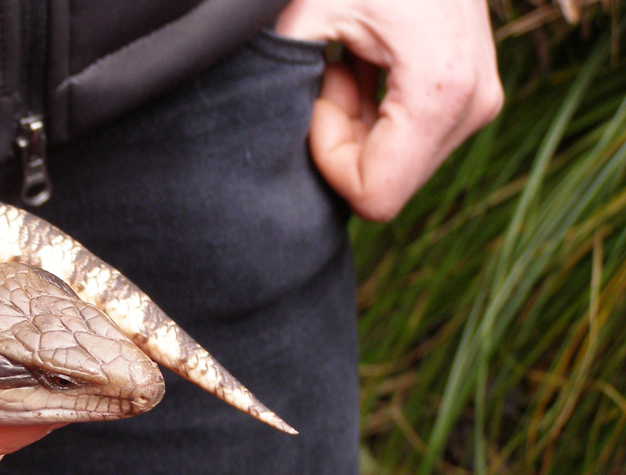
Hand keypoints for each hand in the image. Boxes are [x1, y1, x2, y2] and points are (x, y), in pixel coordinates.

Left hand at [276, 0, 503, 220]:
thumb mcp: (308, 9)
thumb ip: (283, 74)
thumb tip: (254, 128)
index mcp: (440, 90)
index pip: (375, 195)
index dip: (328, 157)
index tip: (319, 94)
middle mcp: (474, 105)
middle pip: (388, 186)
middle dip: (342, 142)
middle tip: (331, 74)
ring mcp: (480, 102)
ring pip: (398, 167)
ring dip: (357, 126)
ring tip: (347, 63)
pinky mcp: (473, 97)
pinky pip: (410, 142)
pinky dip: (375, 115)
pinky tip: (363, 65)